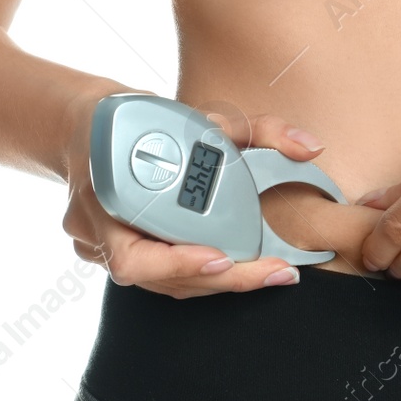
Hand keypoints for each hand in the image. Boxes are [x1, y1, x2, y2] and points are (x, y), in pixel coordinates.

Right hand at [61, 90, 334, 297]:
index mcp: (102, 192)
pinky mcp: (109, 256)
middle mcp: (94, 230)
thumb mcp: (200, 116)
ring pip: (159, 285)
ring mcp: (97, 248)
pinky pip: (156, 279)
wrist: (90, 125)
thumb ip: (257, 130)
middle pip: (155, 279)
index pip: (132, 254)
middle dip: (216, 280)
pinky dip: (195, 276)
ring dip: (213, 282)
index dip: (177, 263)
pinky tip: (236, 269)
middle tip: (270, 272)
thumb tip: (310, 147)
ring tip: (267, 272)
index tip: (221, 258)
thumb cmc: (140, 120)